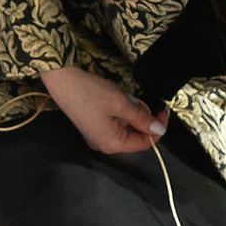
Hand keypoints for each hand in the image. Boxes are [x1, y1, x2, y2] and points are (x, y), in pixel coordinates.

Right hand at [41, 64, 166, 154]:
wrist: (62, 80)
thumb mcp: (121, 104)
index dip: (156, 129)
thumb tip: (159, 129)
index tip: (163, 112)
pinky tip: (118, 100)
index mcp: (112, 144)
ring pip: (125, 130)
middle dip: (143, 121)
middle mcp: (104, 145)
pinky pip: (115, 125)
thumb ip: (141, 118)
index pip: (144, 143)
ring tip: (127, 98)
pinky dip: (121, 114)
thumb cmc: (91, 93)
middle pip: (134, 138)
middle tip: (146, 101)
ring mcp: (97, 136)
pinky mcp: (92, 126)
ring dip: (132, 115)